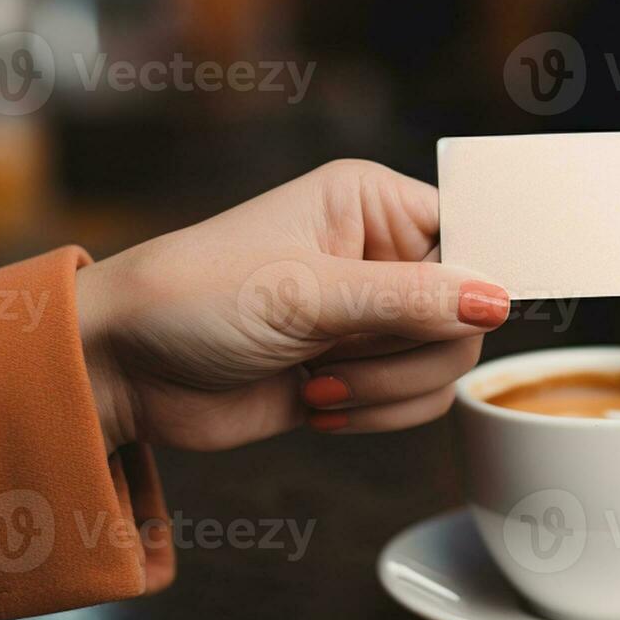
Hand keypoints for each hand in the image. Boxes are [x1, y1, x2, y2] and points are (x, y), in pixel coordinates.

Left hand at [75, 160, 508, 452]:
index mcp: (372, 205)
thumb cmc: (191, 299)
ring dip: (388, 388)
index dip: (486, 270)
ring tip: (316, 381)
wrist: (121, 370)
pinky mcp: (360, 373)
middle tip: (343, 353)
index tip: (485, 309)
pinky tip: (314, 402)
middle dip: (411, 350)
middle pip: (470, 310)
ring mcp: (372, 318)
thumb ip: (409, 299)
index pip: (472, 228)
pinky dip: (377, 414)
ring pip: (448, 362)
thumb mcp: (304, 292)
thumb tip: (498, 300)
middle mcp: (382, 256)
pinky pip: (419, 401)